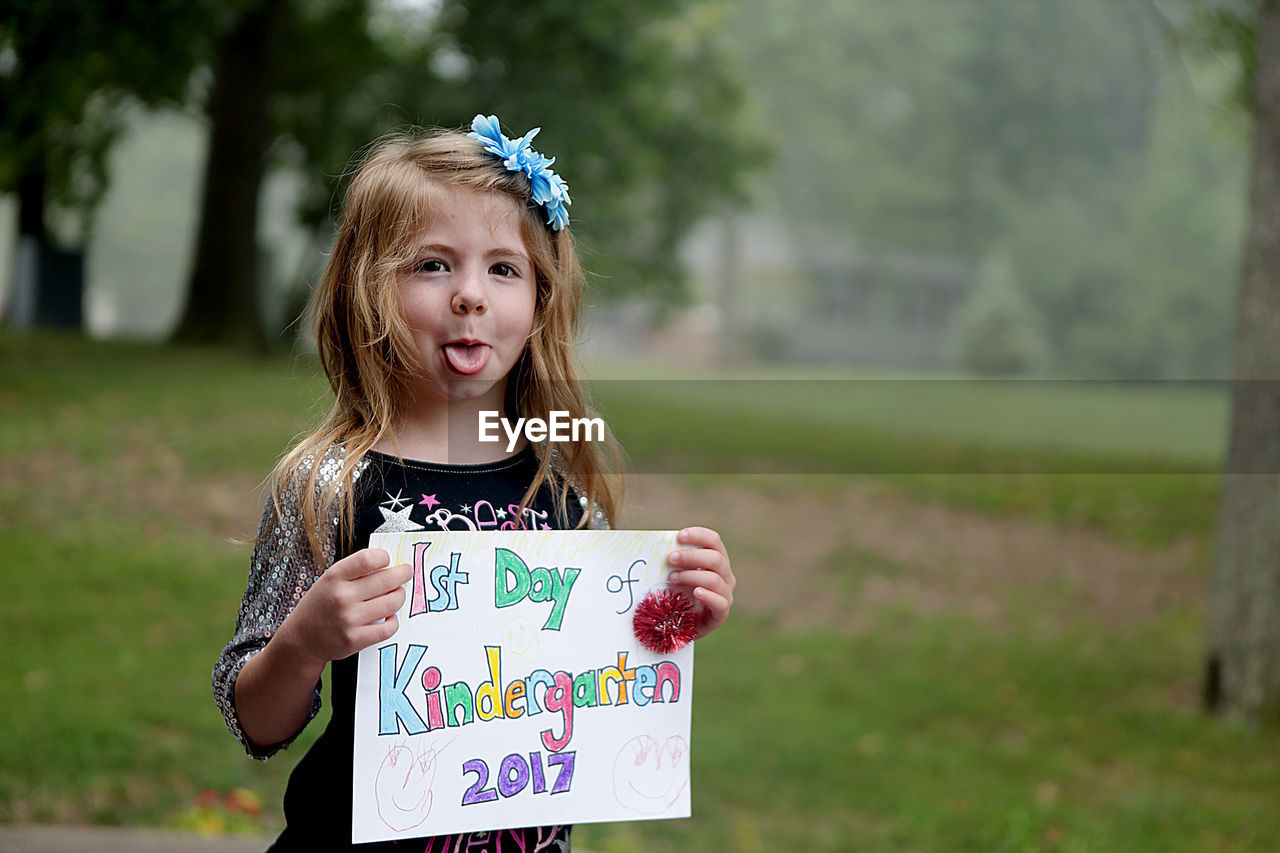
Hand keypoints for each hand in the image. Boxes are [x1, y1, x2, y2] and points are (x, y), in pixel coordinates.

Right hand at [276, 548, 411, 665]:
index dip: (384, 556)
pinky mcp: (355, 639)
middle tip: (406, 572)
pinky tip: (389, 616)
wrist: (301, 638)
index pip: (369, 559)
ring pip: (392, 603)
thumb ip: (355, 571)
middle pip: (387, 580)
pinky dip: (394, 621)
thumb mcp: (330, 580)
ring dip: (399, 596)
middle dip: (402, 574)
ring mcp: (349, 619)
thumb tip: (389, 563)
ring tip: (397, 594)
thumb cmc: (320, 606)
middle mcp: (341, 597)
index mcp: (334, 577)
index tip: (388, 559)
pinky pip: (388, 628)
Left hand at [665, 526, 735, 638]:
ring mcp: (726, 595)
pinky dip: (708, 596)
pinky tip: (696, 592)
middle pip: (715, 558)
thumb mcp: (677, 574)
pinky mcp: (721, 614)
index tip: (679, 536)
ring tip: (672, 578)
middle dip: (691, 556)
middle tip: (670, 559)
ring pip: (714, 579)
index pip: (714, 541)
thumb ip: (674, 562)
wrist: (682, 625)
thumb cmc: (678, 593)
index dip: (699, 535)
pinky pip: (719, 602)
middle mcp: (725, 575)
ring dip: (691, 576)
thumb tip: (655, 546)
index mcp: (716, 560)